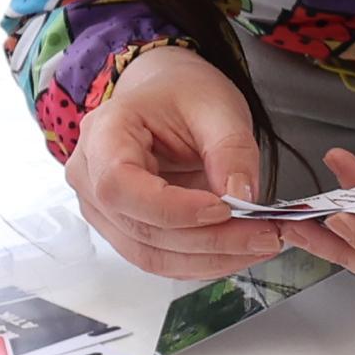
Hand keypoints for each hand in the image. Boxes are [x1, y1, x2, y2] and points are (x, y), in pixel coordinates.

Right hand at [66, 44, 288, 280]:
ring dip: (209, 259)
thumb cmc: (184, 94)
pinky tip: (238, 250)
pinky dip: (201, 261)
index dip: (172, 208)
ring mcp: (101, 208)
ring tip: (259, 244)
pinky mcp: (123, 229)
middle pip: (141, 228)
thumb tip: (241, 198)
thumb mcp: (218, 107)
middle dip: (208, 240)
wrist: (168, 96)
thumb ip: (231, 151)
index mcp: (103, 133)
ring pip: (150, 254)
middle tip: (266, 236)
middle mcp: (89, 175)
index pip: (121, 185)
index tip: (225, 209)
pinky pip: (159, 258)